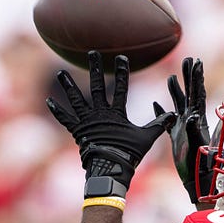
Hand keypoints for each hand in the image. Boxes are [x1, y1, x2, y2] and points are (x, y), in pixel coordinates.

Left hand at [47, 51, 174, 196]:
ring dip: (68, 86)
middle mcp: (99, 113)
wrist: (110, 169)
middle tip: (92, 53)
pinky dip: (57, 111)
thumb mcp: (146, 138)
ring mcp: (87, 122)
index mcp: (116, 113)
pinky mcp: (77, 131)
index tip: (121, 58)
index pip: (120, 88)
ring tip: (61, 73)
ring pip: (76, 100)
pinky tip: (49, 101)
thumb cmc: (128, 154)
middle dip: (94, 68)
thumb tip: (174, 115)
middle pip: (96, 87)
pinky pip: (65, 119)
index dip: (122, 72)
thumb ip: (158, 124)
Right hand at [152, 57, 210, 203]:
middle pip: (189, 93)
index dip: (197, 78)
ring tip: (172, 77)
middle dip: (188, 77)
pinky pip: (168, 121)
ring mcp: (183, 128)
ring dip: (176, 91)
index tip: (197, 61)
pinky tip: (156, 104)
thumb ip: (194, 130)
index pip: (197, 93)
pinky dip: (162, 112)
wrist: (197, 180)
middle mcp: (191, 121)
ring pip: (178, 104)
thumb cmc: (199, 165)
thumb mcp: (197, 145)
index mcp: (197, 119)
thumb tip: (192, 116)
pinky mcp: (176, 137)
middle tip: (188, 59)